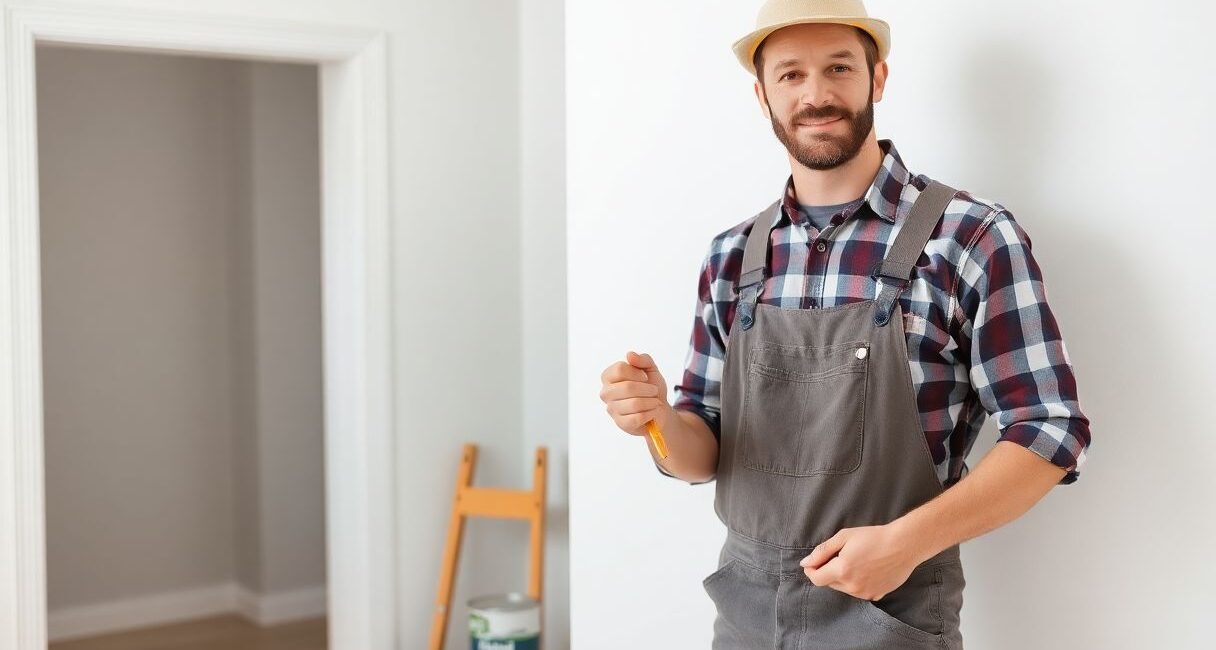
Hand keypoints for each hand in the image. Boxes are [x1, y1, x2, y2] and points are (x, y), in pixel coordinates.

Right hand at [599, 351, 671, 435]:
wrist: (659, 408)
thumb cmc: (651, 386)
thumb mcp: (651, 369)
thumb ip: (642, 359)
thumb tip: (629, 355)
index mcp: (608, 376)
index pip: (620, 369)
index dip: (637, 373)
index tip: (645, 377)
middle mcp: (606, 393)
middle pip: (627, 387)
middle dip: (648, 389)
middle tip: (653, 391)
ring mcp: (612, 409)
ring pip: (635, 404)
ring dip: (651, 402)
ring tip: (654, 402)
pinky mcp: (621, 423)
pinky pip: (638, 418)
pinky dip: (651, 413)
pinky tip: (652, 411)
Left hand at [799, 524, 917, 600]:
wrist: (904, 545)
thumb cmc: (874, 537)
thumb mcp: (844, 537)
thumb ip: (822, 551)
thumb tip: (805, 563)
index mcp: (842, 570)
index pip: (816, 578)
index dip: (811, 570)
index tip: (812, 563)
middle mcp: (852, 586)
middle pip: (830, 583)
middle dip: (828, 571)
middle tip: (840, 555)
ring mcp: (865, 593)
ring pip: (844, 588)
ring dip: (843, 577)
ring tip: (857, 560)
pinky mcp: (876, 595)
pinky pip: (858, 591)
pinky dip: (857, 582)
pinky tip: (867, 569)